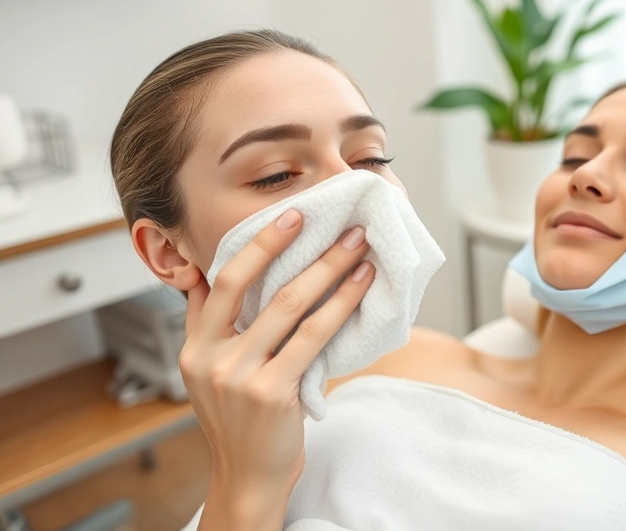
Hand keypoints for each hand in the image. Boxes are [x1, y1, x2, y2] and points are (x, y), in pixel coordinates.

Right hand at [180, 209, 373, 528]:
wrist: (248, 478)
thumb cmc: (240, 422)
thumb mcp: (209, 373)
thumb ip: (208, 325)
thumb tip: (208, 274)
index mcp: (195, 347)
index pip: (222, 281)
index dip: (257, 245)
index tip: (289, 216)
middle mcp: (211, 359)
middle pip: (258, 286)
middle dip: (299, 247)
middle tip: (336, 222)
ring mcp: (240, 377)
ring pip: (292, 306)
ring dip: (331, 270)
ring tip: (359, 249)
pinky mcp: (273, 394)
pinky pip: (314, 338)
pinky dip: (341, 307)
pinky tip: (360, 289)